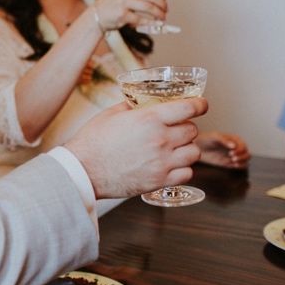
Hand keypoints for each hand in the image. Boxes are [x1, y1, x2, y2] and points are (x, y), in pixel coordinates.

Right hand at [65, 97, 207, 198]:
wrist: (83, 170)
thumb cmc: (92, 141)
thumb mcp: (111, 114)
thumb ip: (132, 107)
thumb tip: (142, 103)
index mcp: (149, 119)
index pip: (189, 108)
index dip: (199, 104)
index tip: (201, 105)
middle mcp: (160, 139)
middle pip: (192, 130)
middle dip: (185, 127)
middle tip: (174, 129)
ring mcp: (162, 162)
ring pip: (194, 152)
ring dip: (186, 148)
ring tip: (173, 148)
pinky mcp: (160, 181)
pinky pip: (187, 173)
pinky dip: (182, 168)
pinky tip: (170, 165)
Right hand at [93, 0, 166, 30]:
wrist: (95, 16)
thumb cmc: (112, 4)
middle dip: (163, 4)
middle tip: (166, 11)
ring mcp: (123, 2)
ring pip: (149, 7)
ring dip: (159, 14)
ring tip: (162, 18)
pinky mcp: (121, 14)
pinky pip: (141, 19)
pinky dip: (150, 23)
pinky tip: (155, 25)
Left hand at [196, 131, 249, 168]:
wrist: (197, 148)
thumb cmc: (205, 139)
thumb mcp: (214, 137)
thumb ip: (224, 140)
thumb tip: (234, 146)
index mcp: (234, 139)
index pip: (243, 146)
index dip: (239, 150)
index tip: (231, 153)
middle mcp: (236, 147)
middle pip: (246, 153)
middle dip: (242, 156)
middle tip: (232, 158)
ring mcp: (234, 156)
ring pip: (246, 159)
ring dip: (242, 161)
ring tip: (234, 162)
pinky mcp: (230, 163)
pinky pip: (241, 165)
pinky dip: (241, 165)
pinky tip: (234, 165)